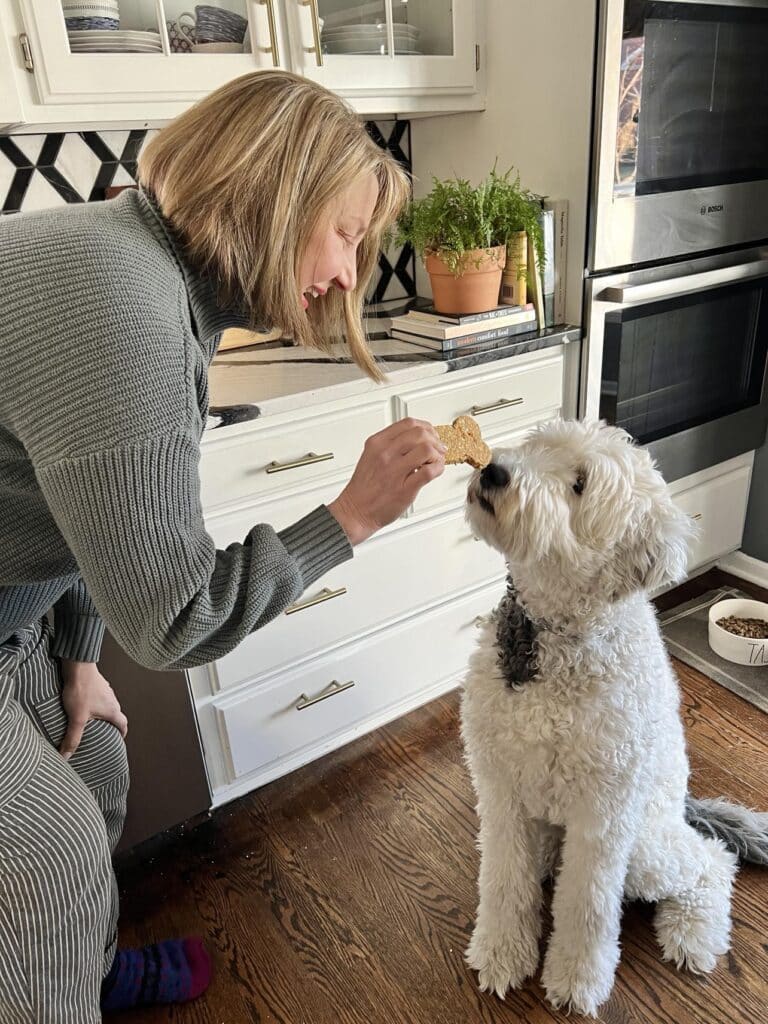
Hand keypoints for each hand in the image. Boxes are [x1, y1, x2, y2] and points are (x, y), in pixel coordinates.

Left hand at [59, 659, 127, 759]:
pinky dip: (93, 703)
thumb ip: (72, 738)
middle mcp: (112, 699)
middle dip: (110, 724)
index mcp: (113, 710)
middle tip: (103, 732)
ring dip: (101, 713)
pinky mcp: (96, 684)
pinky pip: (98, 696)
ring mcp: (105, 690)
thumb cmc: (81, 690)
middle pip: (115, 714)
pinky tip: (81, 704)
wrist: (78, 665)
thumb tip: (66, 756)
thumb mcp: (77, 718)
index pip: (123, 724)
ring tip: (90, 720)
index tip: (119, 739)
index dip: (122, 733)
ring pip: (106, 705)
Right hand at [328, 418, 445, 544]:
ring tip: (435, 461)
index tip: (430, 434)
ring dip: (437, 454)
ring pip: (426, 449)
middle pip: (419, 433)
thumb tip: (416, 440)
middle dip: (434, 440)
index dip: (425, 427)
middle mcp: (385, 454)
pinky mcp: (404, 489)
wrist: (355, 511)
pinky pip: (429, 472)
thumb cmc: (364, 488)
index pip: (407, 423)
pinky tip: (435, 471)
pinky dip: (438, 469)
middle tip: (438, 448)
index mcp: (377, 443)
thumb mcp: (371, 457)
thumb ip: (391, 446)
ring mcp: (394, 471)